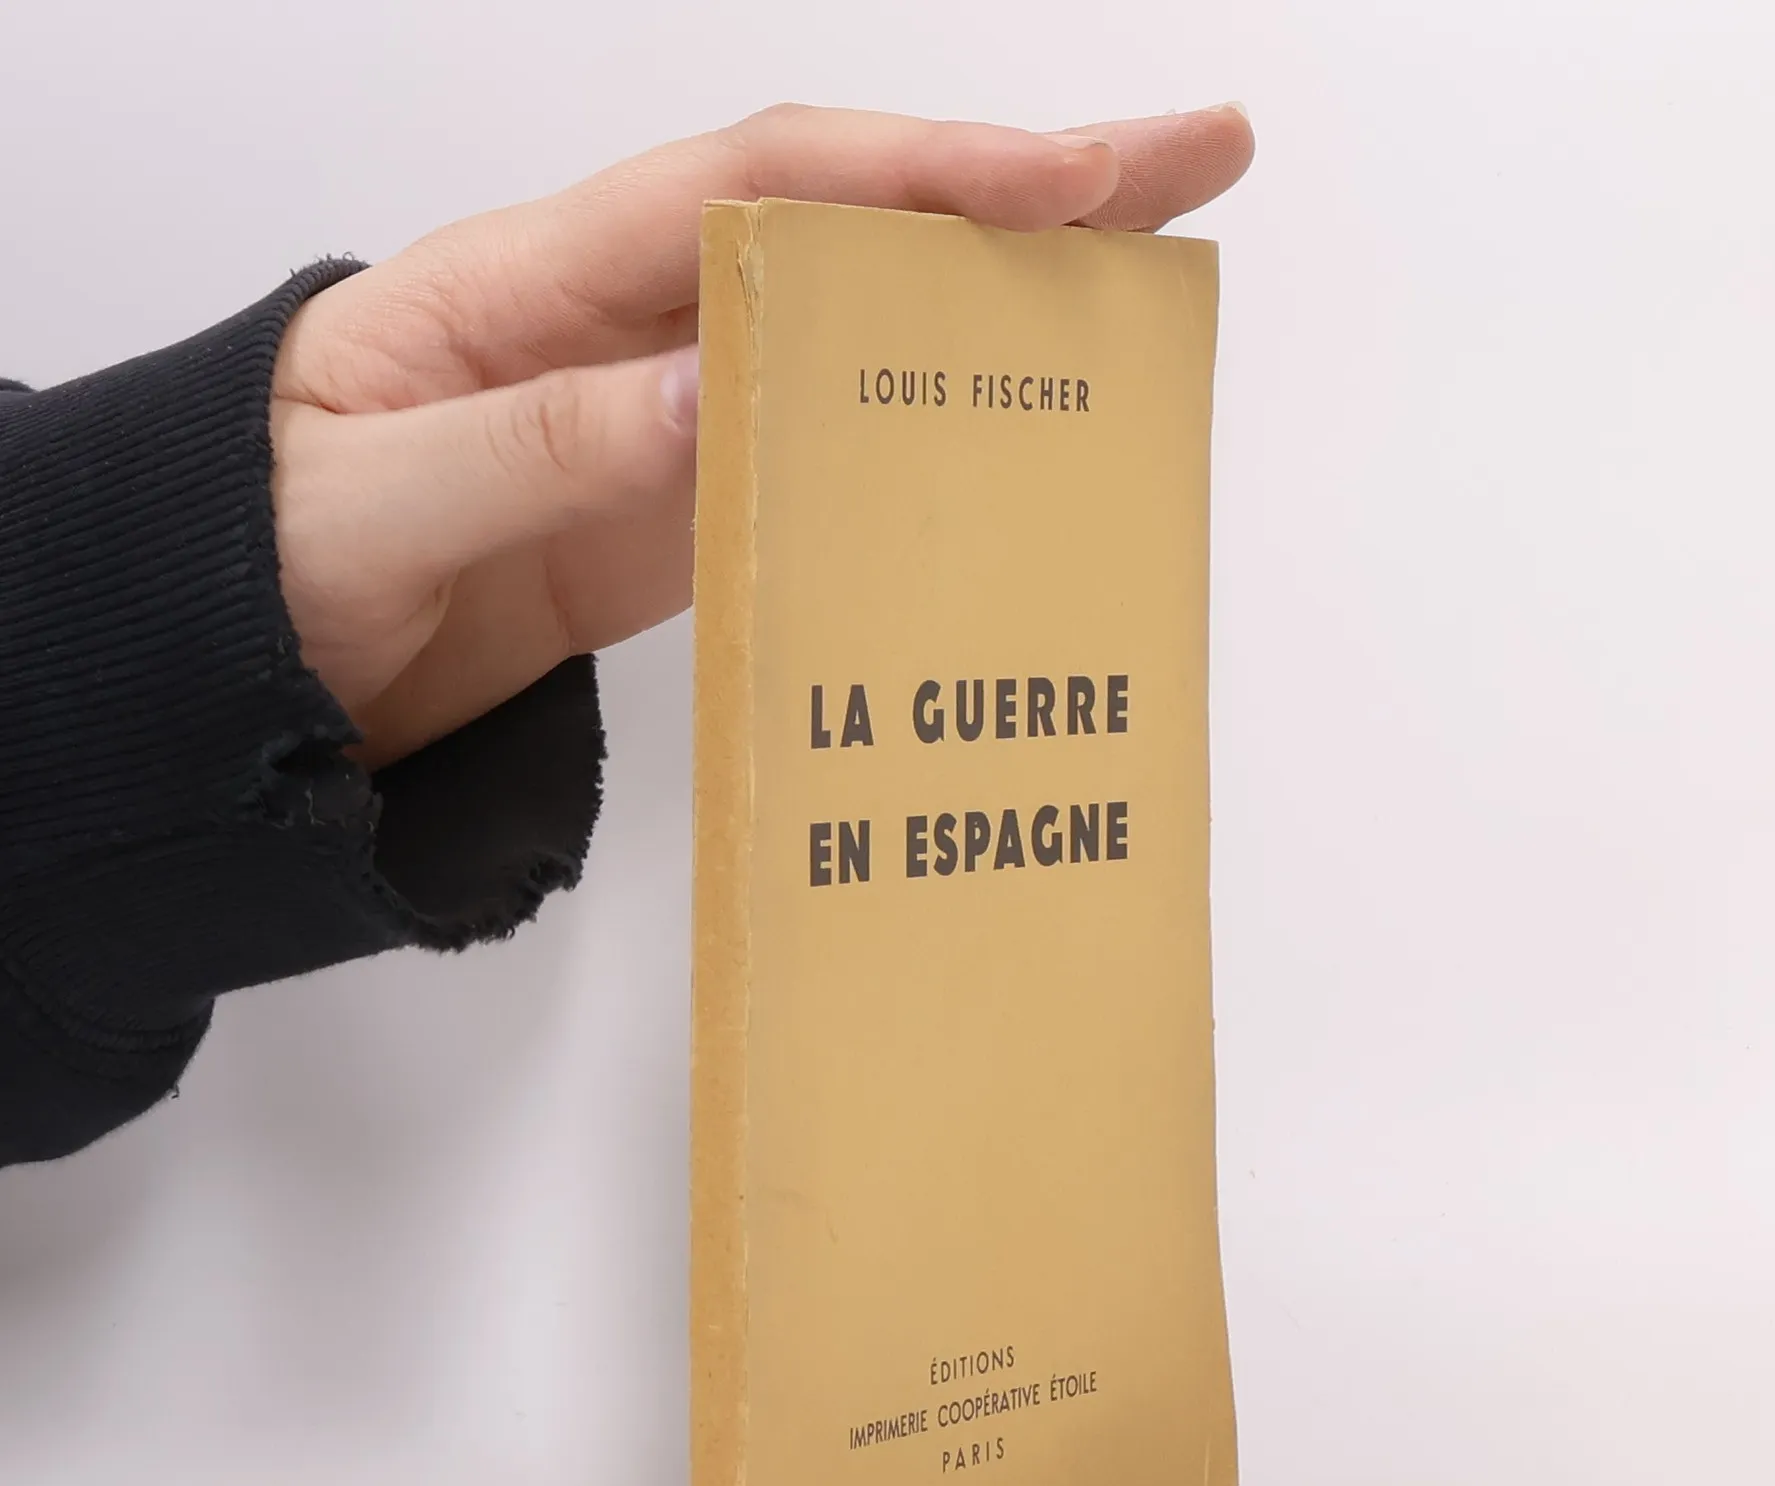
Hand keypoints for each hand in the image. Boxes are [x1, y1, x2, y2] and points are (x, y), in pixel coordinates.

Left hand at [270, 103, 1254, 767]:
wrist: (233, 675)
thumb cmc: (257, 562)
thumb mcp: (376, 500)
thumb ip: (535, 446)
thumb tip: (706, 392)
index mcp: (536, 278)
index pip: (761, 188)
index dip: (921, 174)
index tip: (1072, 177)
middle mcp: (622, 322)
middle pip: (846, 227)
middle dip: (1018, 191)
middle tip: (1189, 170)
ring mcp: (659, 418)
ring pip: (855, 336)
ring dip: (994, 308)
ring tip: (1141, 291)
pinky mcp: (672, 515)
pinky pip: (817, 458)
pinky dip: (919, 442)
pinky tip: (1012, 443)